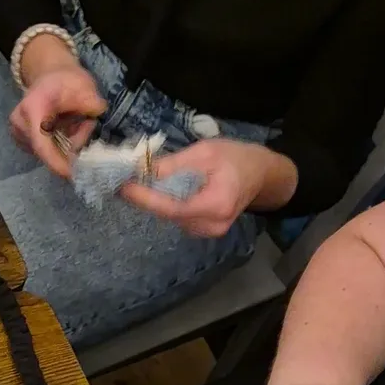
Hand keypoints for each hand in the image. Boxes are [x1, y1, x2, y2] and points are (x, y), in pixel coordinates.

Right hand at [10, 34, 106, 177]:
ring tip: (78, 124)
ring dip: (68, 147)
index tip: (73, 174)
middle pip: (47, 152)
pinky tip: (67, 129)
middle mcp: (20, 122)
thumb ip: (90, 100)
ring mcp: (18, 133)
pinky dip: (61, 147)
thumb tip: (96, 111)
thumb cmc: (66, 81)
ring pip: (48, 154)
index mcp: (32, 108)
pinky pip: (46, 153)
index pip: (42, 144)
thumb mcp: (83, 85)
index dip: (57, 163)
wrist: (49, 76)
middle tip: (87, 126)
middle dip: (71, 149)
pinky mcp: (22, 142)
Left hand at [120, 139, 297, 236]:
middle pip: (169, 214)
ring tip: (143, 181)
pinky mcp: (204, 230)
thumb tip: (142, 171)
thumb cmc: (236, 158)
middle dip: (146, 197)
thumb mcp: (205, 152)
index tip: (123, 187)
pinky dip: (167, 204)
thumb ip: (174, 164)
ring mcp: (209, 232)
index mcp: (216, 204)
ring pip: (171, 217)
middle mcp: (212, 225)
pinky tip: (163, 190)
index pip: (172, 207)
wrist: (261, 175)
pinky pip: (178, 217)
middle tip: (125, 179)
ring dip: (155, 200)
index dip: (145, 198)